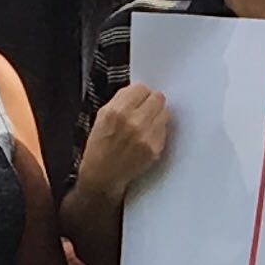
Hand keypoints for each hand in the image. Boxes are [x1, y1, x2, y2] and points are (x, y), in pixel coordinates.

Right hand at [73, 83, 170, 207]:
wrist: (103, 175)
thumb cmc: (100, 146)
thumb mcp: (101, 116)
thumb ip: (121, 101)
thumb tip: (139, 91)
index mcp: (116, 111)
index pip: (141, 88)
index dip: (140, 93)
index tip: (138, 98)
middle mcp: (133, 122)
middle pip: (157, 98)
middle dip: (151, 102)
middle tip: (145, 109)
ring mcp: (146, 136)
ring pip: (164, 112)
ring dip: (156, 115)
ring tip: (145, 124)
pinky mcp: (155, 148)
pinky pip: (164, 129)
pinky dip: (157, 130)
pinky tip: (146, 137)